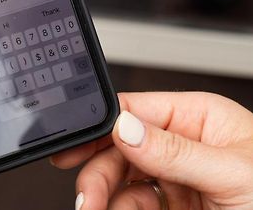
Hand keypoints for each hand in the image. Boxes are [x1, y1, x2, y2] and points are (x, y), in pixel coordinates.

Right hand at [52, 92, 252, 208]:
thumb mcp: (233, 174)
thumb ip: (175, 151)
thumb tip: (126, 127)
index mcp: (200, 118)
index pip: (138, 109)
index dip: (104, 125)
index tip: (77, 143)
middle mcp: (184, 143)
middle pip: (123, 146)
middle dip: (99, 169)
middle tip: (86, 195)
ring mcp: (178, 177)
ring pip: (123, 177)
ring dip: (104, 194)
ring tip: (94, 209)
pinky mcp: (174, 207)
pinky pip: (134, 203)